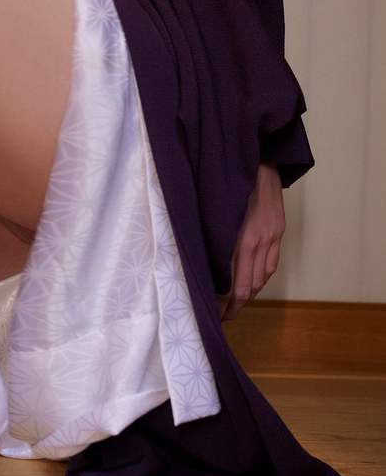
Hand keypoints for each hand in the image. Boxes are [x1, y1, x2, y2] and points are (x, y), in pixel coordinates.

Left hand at [218, 162, 284, 321]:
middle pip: (247, 287)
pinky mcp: (279, 230)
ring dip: (249, 296)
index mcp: (237, 237)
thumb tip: (197, 263)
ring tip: (235, 306)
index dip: (221, 302)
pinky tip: (253, 285)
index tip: (210, 313)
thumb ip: (207, 236)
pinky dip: (262, 279)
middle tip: (221, 318)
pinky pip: (272, 264)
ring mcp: (271, 236)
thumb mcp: (209, 209)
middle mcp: (257, 240)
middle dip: (233, 306)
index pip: (230, 284)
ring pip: (262, 279)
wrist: (256, 157)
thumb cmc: (224, 180)